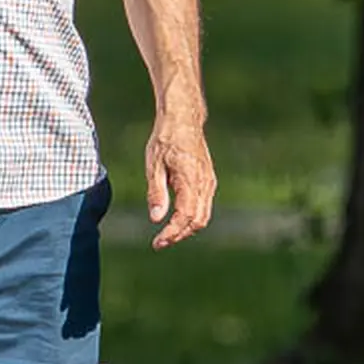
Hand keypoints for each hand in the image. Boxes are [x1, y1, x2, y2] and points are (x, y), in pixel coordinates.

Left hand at [146, 114, 215, 248]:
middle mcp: (204, 183)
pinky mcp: (209, 180)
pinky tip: (176, 219)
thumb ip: (156, 193)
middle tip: (160, 242)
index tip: (157, 243)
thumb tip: (156, 219)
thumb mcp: (154, 165)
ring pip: (203, 215)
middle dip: (179, 235)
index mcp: (190, 180)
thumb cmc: (165, 140)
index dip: (172, 233)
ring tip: (166, 234)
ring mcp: (209, 182)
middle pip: (197, 221)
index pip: (185, 216)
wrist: (183, 120)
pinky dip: (191, 217)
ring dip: (186, 228)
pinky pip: (204, 206)